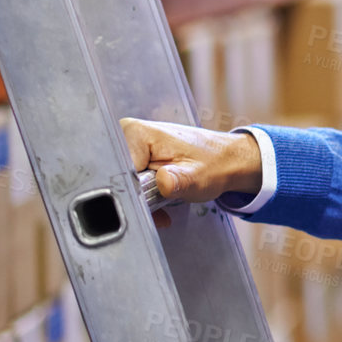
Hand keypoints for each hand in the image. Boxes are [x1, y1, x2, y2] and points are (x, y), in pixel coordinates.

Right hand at [120, 118, 261, 226]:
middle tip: (157, 208)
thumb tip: (164, 181)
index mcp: (137, 133)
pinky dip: (143, 199)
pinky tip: (158, 205)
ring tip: (162, 206)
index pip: (118, 171)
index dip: (132, 192)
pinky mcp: (134, 156)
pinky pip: (129, 183)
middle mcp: (127, 135)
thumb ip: (179, 181)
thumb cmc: (214, 164)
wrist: (226, 160)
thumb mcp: (198, 177)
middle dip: (135, 199)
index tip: (148, 202)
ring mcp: (129, 145)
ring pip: (121, 184)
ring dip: (140, 201)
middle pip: (116, 178)